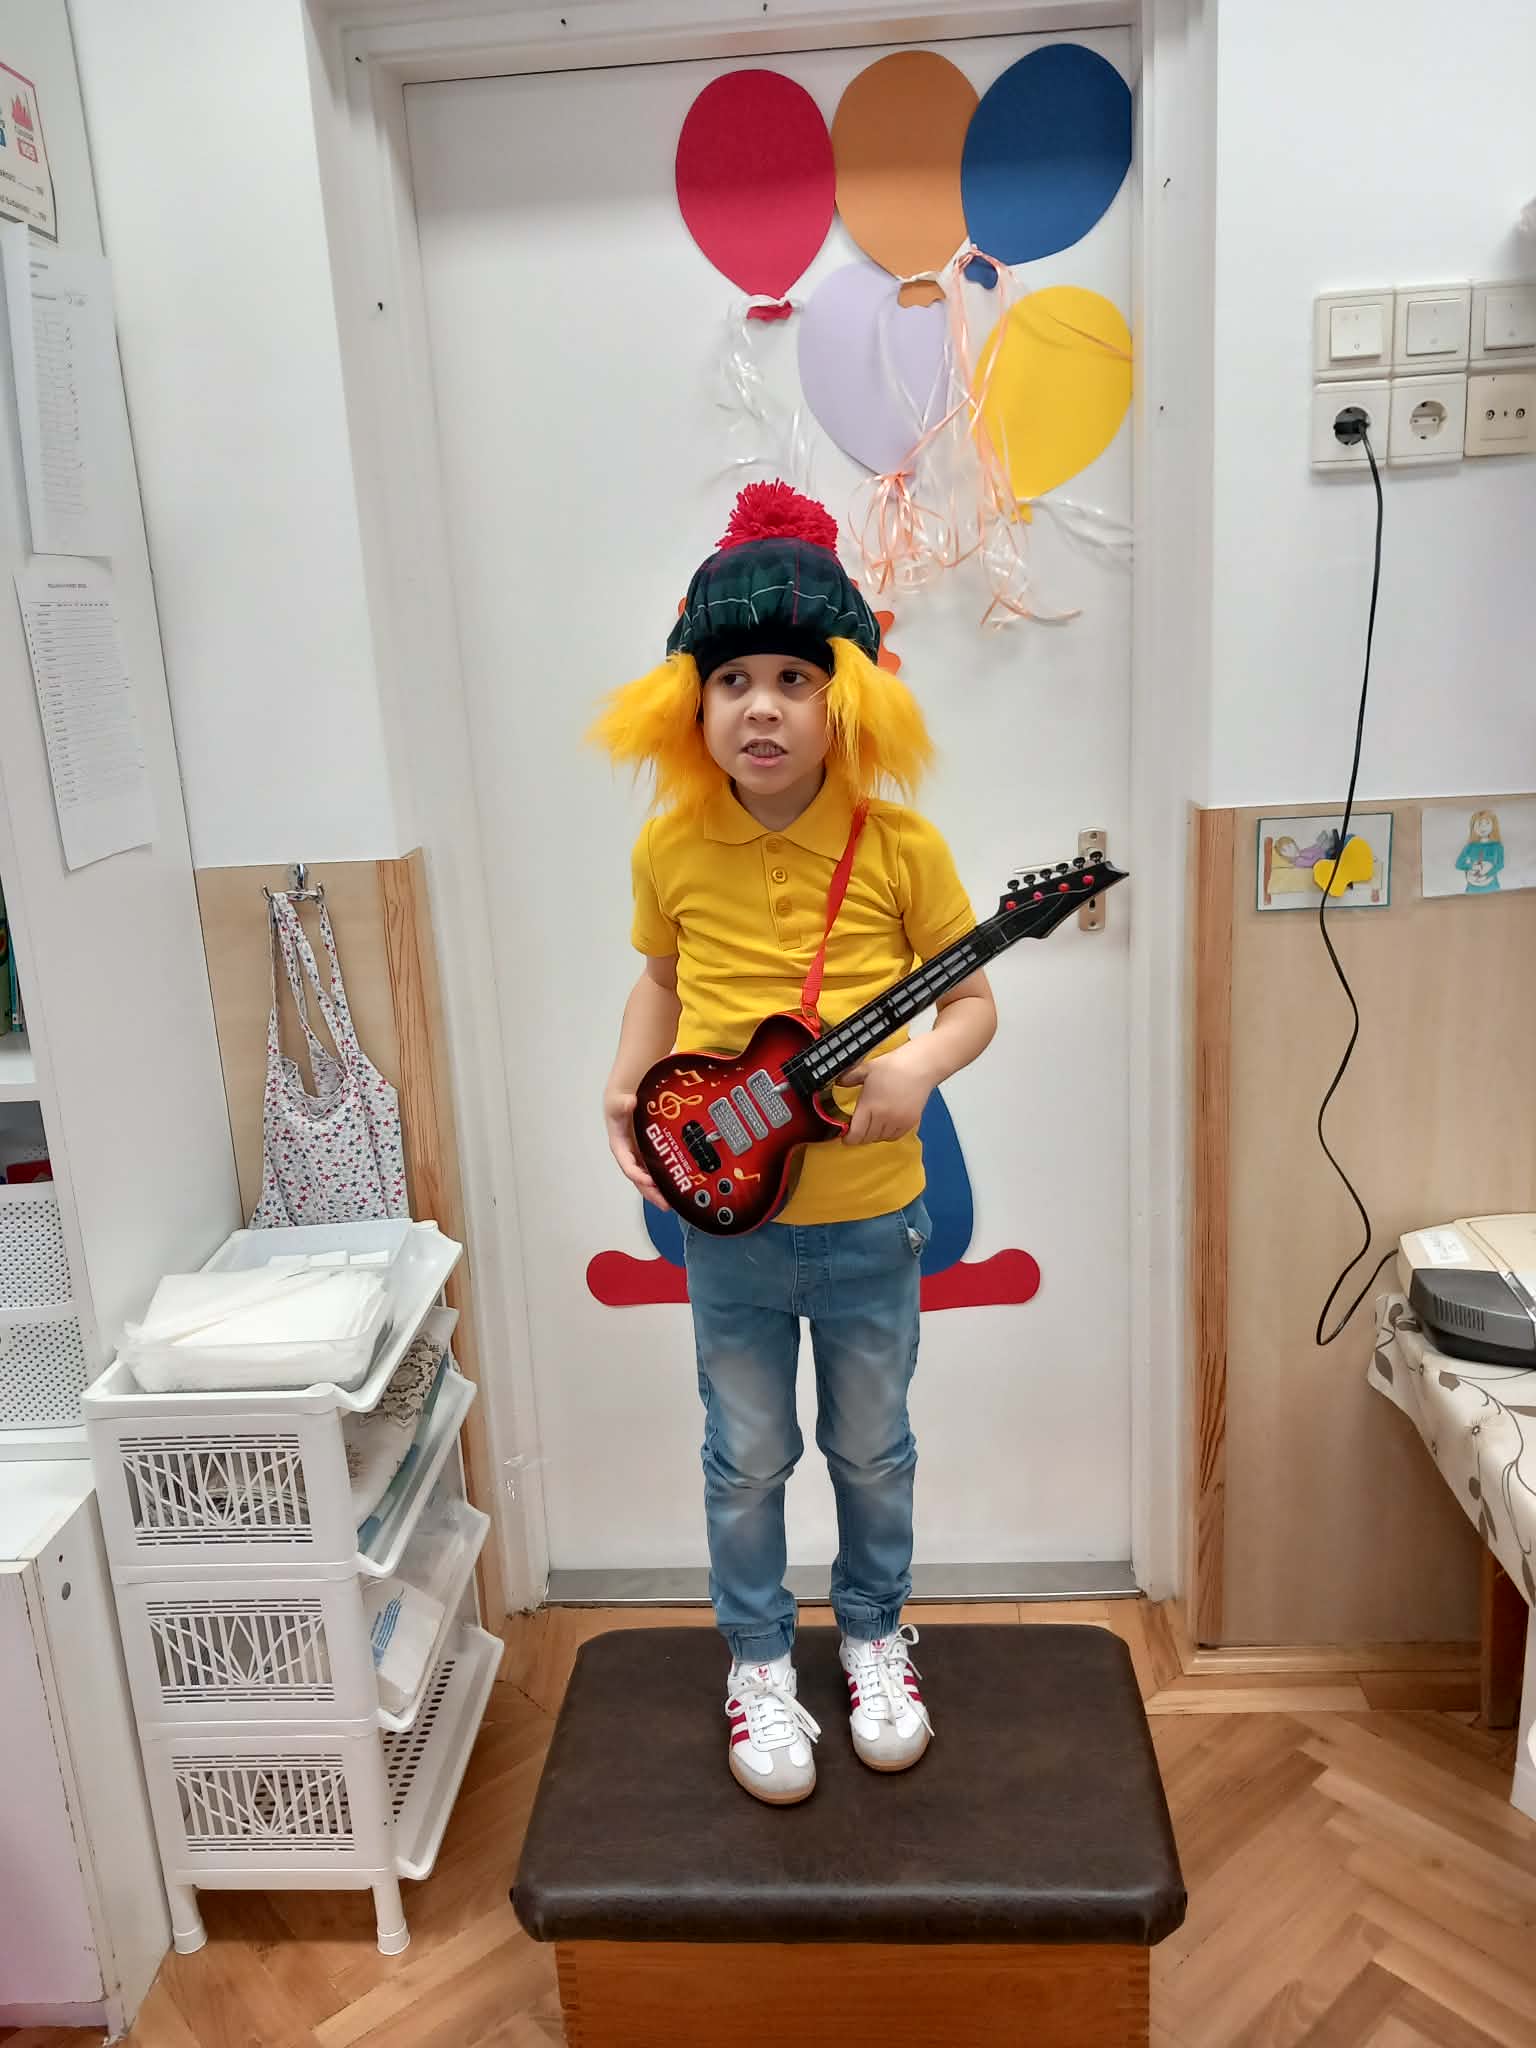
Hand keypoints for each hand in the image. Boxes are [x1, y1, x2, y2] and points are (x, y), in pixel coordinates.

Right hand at [604, 1085, 667, 1208]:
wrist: (626, 1096)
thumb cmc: (619, 1103)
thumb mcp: (618, 1101)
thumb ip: (622, 1103)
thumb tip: (629, 1103)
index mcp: (620, 1146)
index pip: (628, 1166)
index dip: (638, 1175)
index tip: (649, 1181)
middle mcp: (630, 1154)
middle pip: (640, 1178)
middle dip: (651, 1192)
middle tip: (664, 1203)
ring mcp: (641, 1155)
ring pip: (649, 1178)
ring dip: (659, 1191)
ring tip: (672, 1201)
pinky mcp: (650, 1153)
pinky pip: (657, 1170)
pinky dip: (665, 1180)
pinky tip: (677, 1186)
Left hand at [840, 1045, 934, 1145]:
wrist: (919, 1066)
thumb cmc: (893, 1066)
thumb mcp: (866, 1069)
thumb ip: (849, 1078)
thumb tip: (838, 1082)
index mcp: (870, 1106)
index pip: (856, 1134)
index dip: (848, 1138)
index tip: (845, 1136)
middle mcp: (884, 1117)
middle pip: (867, 1138)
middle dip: (860, 1136)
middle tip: (857, 1129)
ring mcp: (898, 1121)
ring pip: (881, 1138)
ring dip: (874, 1135)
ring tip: (872, 1124)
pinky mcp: (910, 1122)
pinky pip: (894, 1137)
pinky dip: (887, 1134)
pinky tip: (885, 1124)